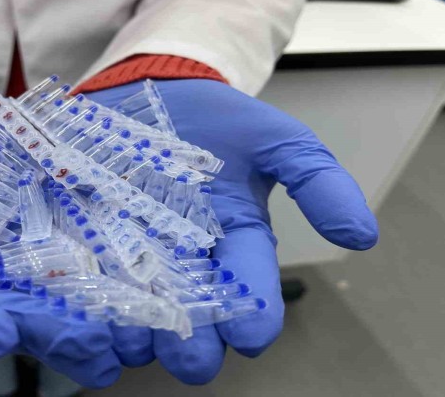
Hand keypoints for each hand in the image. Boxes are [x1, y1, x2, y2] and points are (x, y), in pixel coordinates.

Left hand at [87, 79, 377, 382]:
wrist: (151, 93)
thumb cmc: (218, 121)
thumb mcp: (276, 140)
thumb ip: (316, 181)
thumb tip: (361, 235)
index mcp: (234, 248)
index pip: (251, 294)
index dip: (252, 316)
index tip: (249, 333)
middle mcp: (185, 265)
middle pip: (191, 323)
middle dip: (192, 344)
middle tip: (188, 351)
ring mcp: (133, 258)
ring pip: (137, 318)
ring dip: (135, 334)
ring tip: (130, 336)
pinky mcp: (86, 244)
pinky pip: (85, 289)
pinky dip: (84, 311)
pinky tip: (82, 318)